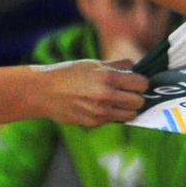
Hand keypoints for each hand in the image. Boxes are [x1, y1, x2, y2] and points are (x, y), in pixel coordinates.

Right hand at [29, 56, 148, 125]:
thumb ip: (117, 65)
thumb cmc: (68, 74)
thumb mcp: (92, 64)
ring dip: (129, 108)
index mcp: (107, 77)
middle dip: (137, 96)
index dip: (141, 82)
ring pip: (131, 114)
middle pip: (139, 101)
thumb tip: (135, 66)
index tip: (137, 81)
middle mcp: (106, 96)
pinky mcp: (94, 123)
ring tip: (120, 101)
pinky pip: (115, 120)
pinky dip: (114, 114)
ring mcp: (100, 112)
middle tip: (130, 92)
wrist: (43, 92)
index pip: (141, 84)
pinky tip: (103, 106)